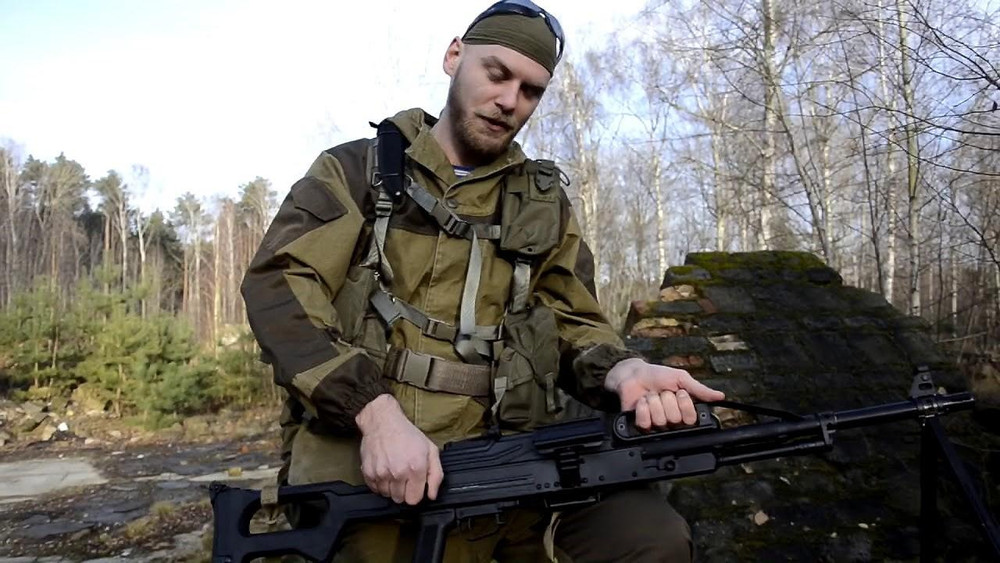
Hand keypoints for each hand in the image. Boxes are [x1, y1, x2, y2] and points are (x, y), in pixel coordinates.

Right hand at [355, 394, 443, 504]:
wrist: (383, 421)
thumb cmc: (407, 434)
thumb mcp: (430, 449)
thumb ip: (436, 475)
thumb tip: (431, 495)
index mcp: (416, 467)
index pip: (414, 499)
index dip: (416, 493)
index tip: (414, 485)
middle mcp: (398, 472)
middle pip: (400, 499)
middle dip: (404, 490)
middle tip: (404, 475)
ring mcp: (381, 473)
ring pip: (387, 495)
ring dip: (391, 487)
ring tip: (393, 471)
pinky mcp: (368, 472)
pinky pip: (375, 489)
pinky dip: (380, 483)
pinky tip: (384, 470)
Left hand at [604, 358, 724, 429]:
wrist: (634, 374)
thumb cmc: (657, 375)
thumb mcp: (681, 378)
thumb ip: (699, 390)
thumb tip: (720, 396)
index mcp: (684, 410)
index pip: (691, 419)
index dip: (684, 404)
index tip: (679, 392)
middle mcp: (672, 421)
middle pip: (674, 419)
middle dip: (666, 399)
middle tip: (662, 392)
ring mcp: (656, 424)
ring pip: (660, 420)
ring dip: (654, 401)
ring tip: (651, 395)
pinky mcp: (641, 425)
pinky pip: (646, 423)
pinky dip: (643, 409)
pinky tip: (642, 402)